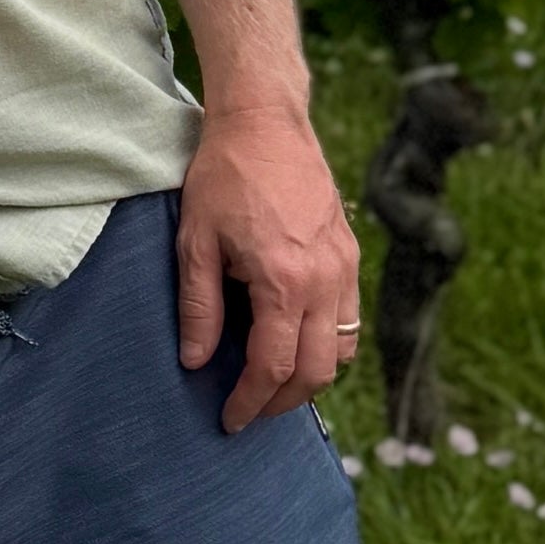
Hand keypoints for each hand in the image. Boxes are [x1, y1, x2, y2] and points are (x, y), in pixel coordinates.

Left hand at [173, 89, 363, 430]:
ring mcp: (344, 267)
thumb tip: (196, 362)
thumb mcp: (194, 242)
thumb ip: (198, 307)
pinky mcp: (350, 255)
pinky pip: (349, 319)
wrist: (266, 123)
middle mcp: (324, 280)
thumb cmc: (224, 176)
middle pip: (317, 372)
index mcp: (284, 281)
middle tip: (250, 411)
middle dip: (283, 402)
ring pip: (341, 350)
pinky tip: (296, 343)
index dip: (251, 401)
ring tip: (273, 384)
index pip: (274, 366)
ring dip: (311, 378)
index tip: (230, 420)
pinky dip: (328, 345)